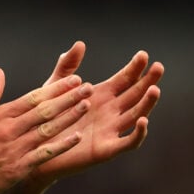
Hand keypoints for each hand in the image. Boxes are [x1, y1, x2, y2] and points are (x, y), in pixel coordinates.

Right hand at [0, 69, 92, 193]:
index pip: (33, 97)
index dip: (56, 88)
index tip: (73, 80)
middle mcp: (9, 130)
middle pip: (45, 110)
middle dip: (68, 97)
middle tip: (87, 87)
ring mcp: (15, 149)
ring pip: (48, 129)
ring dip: (69, 117)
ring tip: (86, 105)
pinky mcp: (19, 168)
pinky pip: (45, 154)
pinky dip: (62, 145)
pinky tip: (77, 137)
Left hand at [29, 43, 162, 185]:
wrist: (34, 148)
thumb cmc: (45, 117)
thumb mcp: (54, 88)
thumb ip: (67, 67)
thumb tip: (80, 44)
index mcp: (101, 96)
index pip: (124, 79)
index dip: (134, 68)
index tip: (143, 55)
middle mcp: (110, 112)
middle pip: (135, 95)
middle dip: (148, 81)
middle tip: (159, 67)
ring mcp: (110, 130)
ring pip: (136, 115)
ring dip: (147, 104)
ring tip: (154, 90)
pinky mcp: (106, 149)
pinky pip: (127, 142)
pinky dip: (138, 133)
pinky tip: (142, 120)